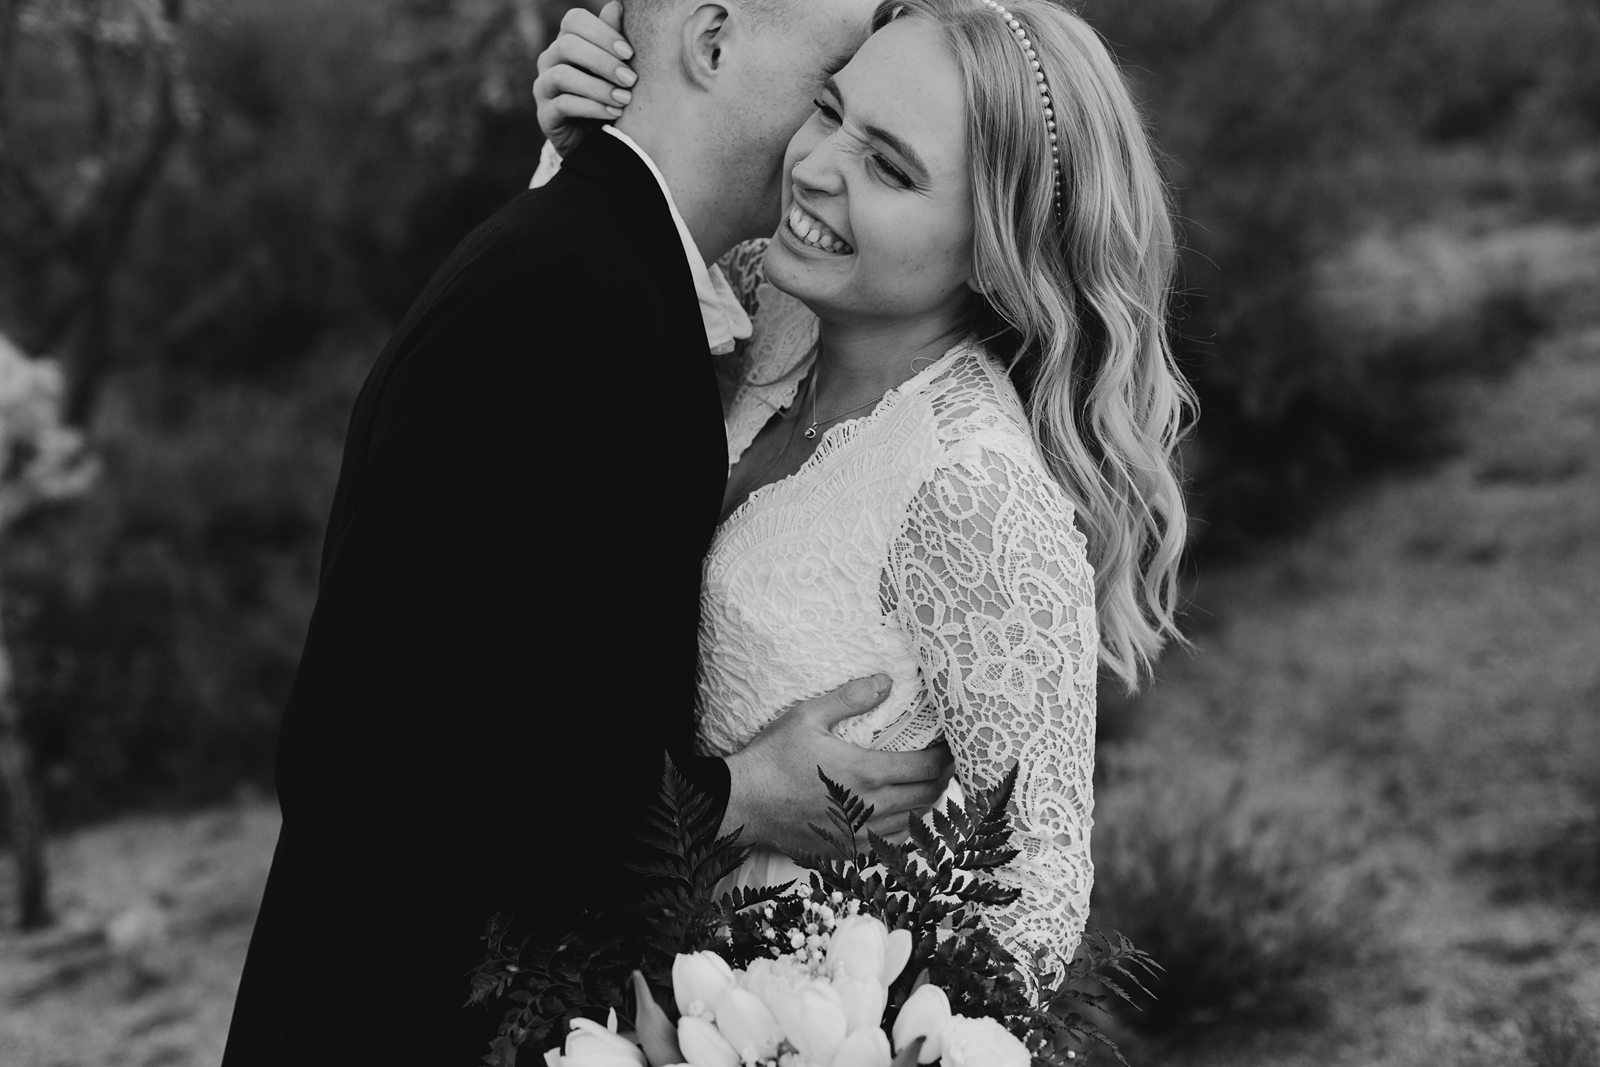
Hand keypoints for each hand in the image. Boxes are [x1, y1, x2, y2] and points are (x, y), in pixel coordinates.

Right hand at [533, 1, 637, 157]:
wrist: (593, 140)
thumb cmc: (607, 95)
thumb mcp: (614, 69)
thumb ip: (613, 39)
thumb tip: (617, 4)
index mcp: (567, 41)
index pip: (574, 20)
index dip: (602, 32)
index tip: (629, 53)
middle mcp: (549, 59)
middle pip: (567, 45)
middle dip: (603, 61)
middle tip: (631, 79)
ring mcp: (543, 87)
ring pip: (563, 75)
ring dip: (598, 87)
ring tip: (625, 99)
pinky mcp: (545, 115)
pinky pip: (564, 105)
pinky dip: (592, 108)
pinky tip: (614, 113)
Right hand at [721, 675, 956, 856]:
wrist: (744, 803)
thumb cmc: (773, 758)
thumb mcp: (807, 716)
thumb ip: (849, 698)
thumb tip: (885, 681)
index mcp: (866, 773)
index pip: (926, 768)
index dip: (946, 756)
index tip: (952, 745)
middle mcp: (870, 809)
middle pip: (928, 797)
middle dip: (943, 778)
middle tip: (947, 762)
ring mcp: (860, 835)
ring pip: (914, 823)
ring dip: (927, 803)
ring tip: (929, 784)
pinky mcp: (848, 851)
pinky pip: (892, 843)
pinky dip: (906, 827)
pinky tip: (902, 812)